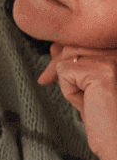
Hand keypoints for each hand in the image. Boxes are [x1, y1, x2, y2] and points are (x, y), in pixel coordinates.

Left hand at [38, 44, 116, 159]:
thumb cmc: (107, 119)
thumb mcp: (86, 86)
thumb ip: (74, 63)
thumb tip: (55, 46)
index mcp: (116, 53)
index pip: (81, 41)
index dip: (63, 58)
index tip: (49, 75)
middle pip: (71, 46)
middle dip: (61, 70)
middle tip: (68, 90)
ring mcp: (113, 59)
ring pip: (66, 57)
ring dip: (68, 82)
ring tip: (89, 99)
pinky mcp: (103, 71)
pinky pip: (64, 72)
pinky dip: (68, 91)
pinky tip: (88, 103)